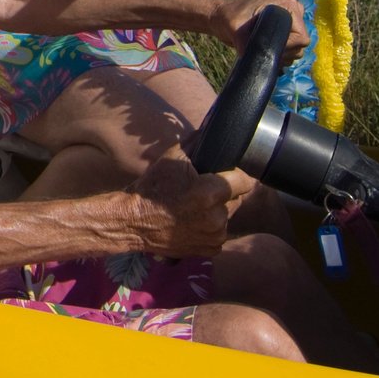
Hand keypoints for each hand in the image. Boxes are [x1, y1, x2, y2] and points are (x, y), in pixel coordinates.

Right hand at [124, 147, 250, 257]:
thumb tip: (213, 128)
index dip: (237, 174)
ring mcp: (215, 236)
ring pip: (228, 216)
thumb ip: (196, 142)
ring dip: (218, 210)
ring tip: (196, 207)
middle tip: (203, 189)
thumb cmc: (152, 188)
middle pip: (237, 198)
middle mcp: (217, 218)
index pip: (245, 181)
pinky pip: (220, 233)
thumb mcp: (171, 158)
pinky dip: (211, 227)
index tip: (228, 172)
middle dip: (225, 192)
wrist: (133, 221)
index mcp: (210, 193)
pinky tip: (193, 222)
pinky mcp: (211, 249)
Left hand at [211, 0, 308, 62]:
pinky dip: (281, 53)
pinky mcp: (285, 27)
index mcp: (286, 3)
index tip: (270, 50)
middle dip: (284, 52)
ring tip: (262, 50)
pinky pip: (291, 48)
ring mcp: (290, 19)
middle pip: (301, 44)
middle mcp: (293, 9)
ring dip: (282, 54)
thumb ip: (246, 44)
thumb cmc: (227, 18)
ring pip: (297, 48)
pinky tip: (266, 50)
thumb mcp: (236, 30)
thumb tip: (257, 63)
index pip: (302, 36)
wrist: (221, 16)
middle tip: (264, 51)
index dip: (289, 48)